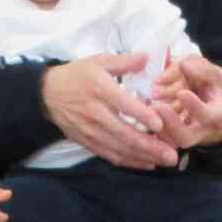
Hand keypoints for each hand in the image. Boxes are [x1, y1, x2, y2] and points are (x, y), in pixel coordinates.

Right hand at [42, 54, 179, 169]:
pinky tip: (148, 163)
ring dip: (145, 157)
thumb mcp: (98, 61)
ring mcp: (91, 132)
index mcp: (100, 89)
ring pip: (120, 149)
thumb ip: (124, 61)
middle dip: (151, 146)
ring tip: (166, 160)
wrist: (47, 94)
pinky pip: (111, 156)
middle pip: (125, 134)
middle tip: (173, 154)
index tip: (161, 124)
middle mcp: (96, 113)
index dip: (142, 116)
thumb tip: (148, 57)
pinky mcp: (88, 143)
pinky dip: (131, 162)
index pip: (123, 105)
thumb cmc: (77, 75)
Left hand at [153, 54, 221, 148]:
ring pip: (169, 138)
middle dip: (170, 120)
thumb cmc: (213, 90)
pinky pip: (160, 136)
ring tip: (151, 97)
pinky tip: (147, 102)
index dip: (194, 106)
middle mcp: (201, 131)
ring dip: (158, 118)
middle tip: (155, 99)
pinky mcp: (171, 137)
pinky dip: (153, 119)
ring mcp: (185, 137)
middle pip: (185, 137)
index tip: (181, 93)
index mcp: (217, 115)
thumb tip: (184, 65)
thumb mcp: (216, 76)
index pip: (206, 115)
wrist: (209, 107)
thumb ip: (203, 69)